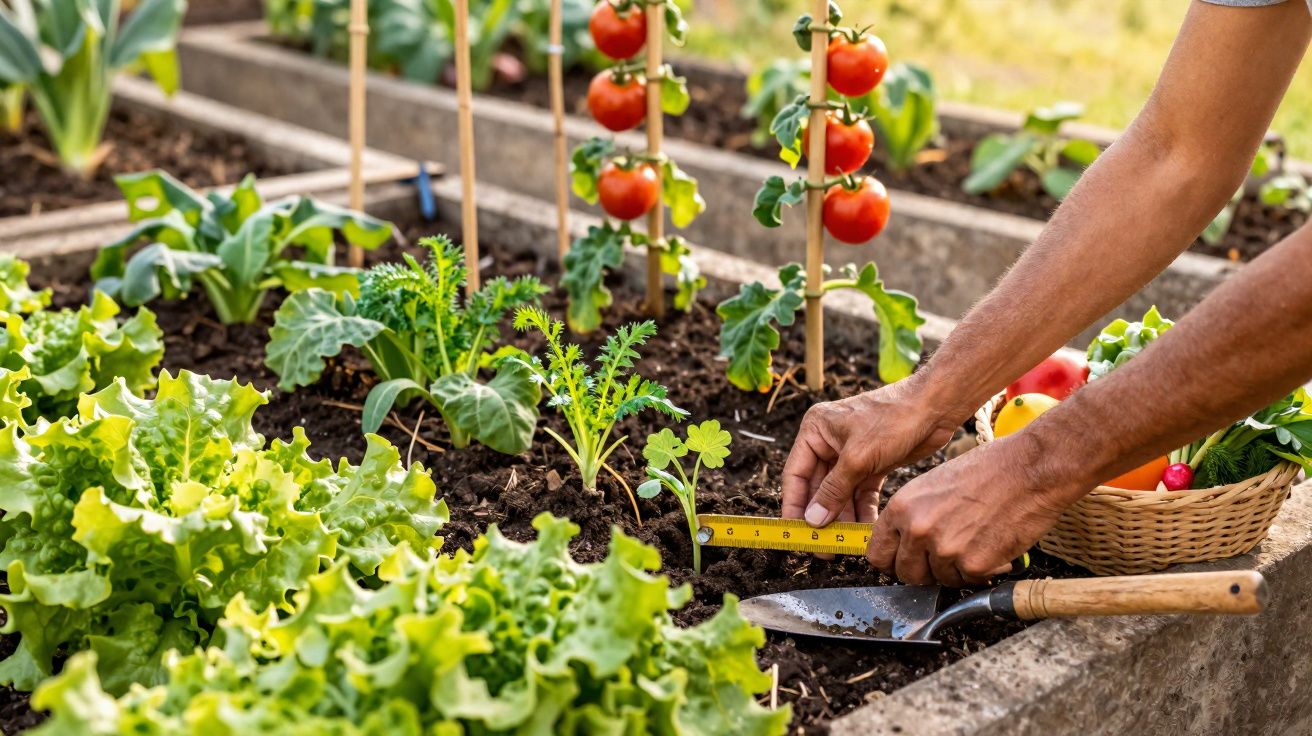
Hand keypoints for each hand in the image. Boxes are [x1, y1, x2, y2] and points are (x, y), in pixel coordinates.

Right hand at [782, 377, 958, 528]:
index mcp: (815, 431)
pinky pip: (860, 493)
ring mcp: (851, 454)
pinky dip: (863, 510)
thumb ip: (834, 490)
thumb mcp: (858, 457)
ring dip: (843, 517)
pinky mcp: (872, 464)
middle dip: (822, 516)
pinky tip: (866, 529)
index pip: (795, 474)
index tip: (796, 532)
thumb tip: (813, 520)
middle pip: (817, 488)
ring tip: (846, 542)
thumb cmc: (894, 418)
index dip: (794, 505)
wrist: (935, 406)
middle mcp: (829, 442)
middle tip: (824, 546)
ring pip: (840, 494)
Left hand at [866, 433, 1077, 585]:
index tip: (904, 562)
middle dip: (925, 571)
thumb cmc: (987, 470)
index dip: (892, 561)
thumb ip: (914, 516)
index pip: (878, 554)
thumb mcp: (932, 486)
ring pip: (939, 580)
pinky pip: (968, 581)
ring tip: (975, 541)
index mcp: (902, 507)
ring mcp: (944, 550)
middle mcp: (917, 530)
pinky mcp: (973, 565)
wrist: (1029, 470)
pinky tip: (992, 546)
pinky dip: (980, 571)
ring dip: (955, 570)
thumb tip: (906, 545)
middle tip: (946, 556)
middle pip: (906, 574)